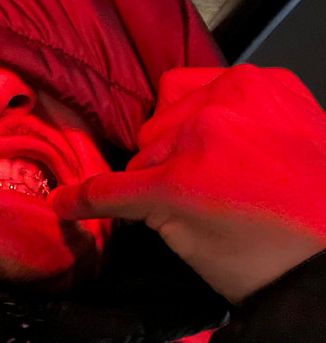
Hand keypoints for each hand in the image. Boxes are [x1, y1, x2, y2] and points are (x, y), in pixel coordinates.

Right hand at [52, 65, 325, 302]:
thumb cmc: (263, 259)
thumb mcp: (185, 243)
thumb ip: (135, 207)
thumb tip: (90, 196)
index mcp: (184, 174)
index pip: (116, 184)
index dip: (90, 198)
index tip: (68, 203)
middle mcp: (209, 122)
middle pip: (145, 141)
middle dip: (153, 169)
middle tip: (181, 192)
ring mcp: (245, 95)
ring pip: (170, 105)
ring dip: (176, 133)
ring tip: (209, 160)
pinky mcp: (274, 83)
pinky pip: (213, 82)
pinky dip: (211, 109)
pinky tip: (232, 137)